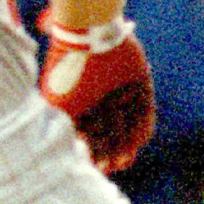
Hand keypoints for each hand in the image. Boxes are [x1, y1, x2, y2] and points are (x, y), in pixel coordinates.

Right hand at [39, 13, 155, 173]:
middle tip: (109, 165)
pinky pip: (145, 112)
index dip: (94, 152)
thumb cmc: (69, 72)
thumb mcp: (58, 105)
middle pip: (110, 132)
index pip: (90, 133)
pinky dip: (143, 129)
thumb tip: (68, 155)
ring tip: (122, 158)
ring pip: (127, 126)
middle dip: (110, 150)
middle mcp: (101, 95)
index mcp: (81, 99)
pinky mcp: (139, 82)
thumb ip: (62, 129)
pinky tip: (137, 143)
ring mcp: (120, 90)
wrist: (90, 38)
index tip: (95, 165)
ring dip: (125, 143)